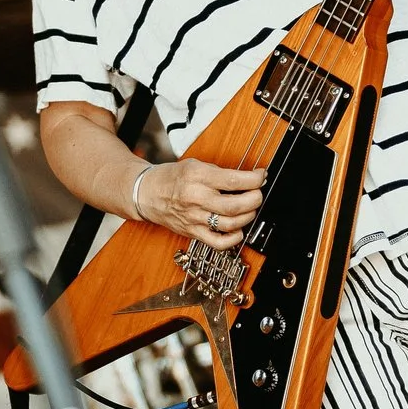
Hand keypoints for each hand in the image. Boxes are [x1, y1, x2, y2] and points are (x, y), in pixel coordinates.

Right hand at [135, 159, 266, 249]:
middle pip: (235, 205)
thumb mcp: (196, 165)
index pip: (233, 180)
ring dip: (247, 217)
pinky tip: (238, 230)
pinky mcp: (192, 232)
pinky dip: (234, 239)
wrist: (146, 193)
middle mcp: (196, 198)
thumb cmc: (170, 178)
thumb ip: (220, 173)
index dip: (254, 179)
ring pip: (230, 224)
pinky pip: (218, 242)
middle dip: (255, 200)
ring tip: (249, 209)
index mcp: (197, 176)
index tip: (261, 176)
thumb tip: (249, 178)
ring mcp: (194, 217)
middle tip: (258, 194)